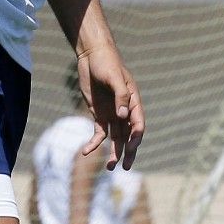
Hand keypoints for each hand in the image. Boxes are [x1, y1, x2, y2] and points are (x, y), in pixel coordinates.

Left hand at [77, 44, 144, 170]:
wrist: (91, 56)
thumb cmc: (107, 63)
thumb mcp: (114, 77)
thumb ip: (120, 96)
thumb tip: (123, 116)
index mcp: (133, 102)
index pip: (138, 125)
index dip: (135, 138)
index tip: (130, 148)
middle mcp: (125, 111)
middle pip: (129, 136)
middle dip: (128, 152)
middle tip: (126, 167)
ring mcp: (112, 114)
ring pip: (116, 138)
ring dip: (114, 153)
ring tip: (110, 167)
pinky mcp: (99, 115)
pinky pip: (99, 133)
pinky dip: (94, 143)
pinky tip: (86, 151)